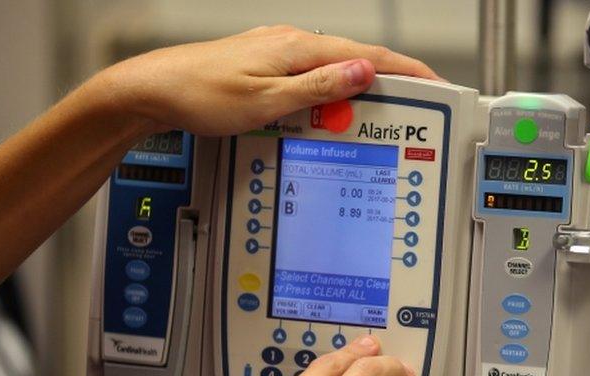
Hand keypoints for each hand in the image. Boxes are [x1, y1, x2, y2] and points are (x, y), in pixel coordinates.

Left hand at [94, 25, 441, 135]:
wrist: (153, 90)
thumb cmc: (200, 95)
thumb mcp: (267, 101)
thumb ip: (319, 88)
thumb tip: (364, 74)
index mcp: (297, 48)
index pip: (368, 56)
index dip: (407, 71)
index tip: (435, 84)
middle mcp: (291, 44)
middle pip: (356, 61)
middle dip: (391, 84)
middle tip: (416, 109)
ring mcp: (278, 53)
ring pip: (334, 70)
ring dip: (359, 92)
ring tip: (378, 118)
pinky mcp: (267, 66)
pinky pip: (313, 78)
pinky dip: (332, 94)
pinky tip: (331, 112)